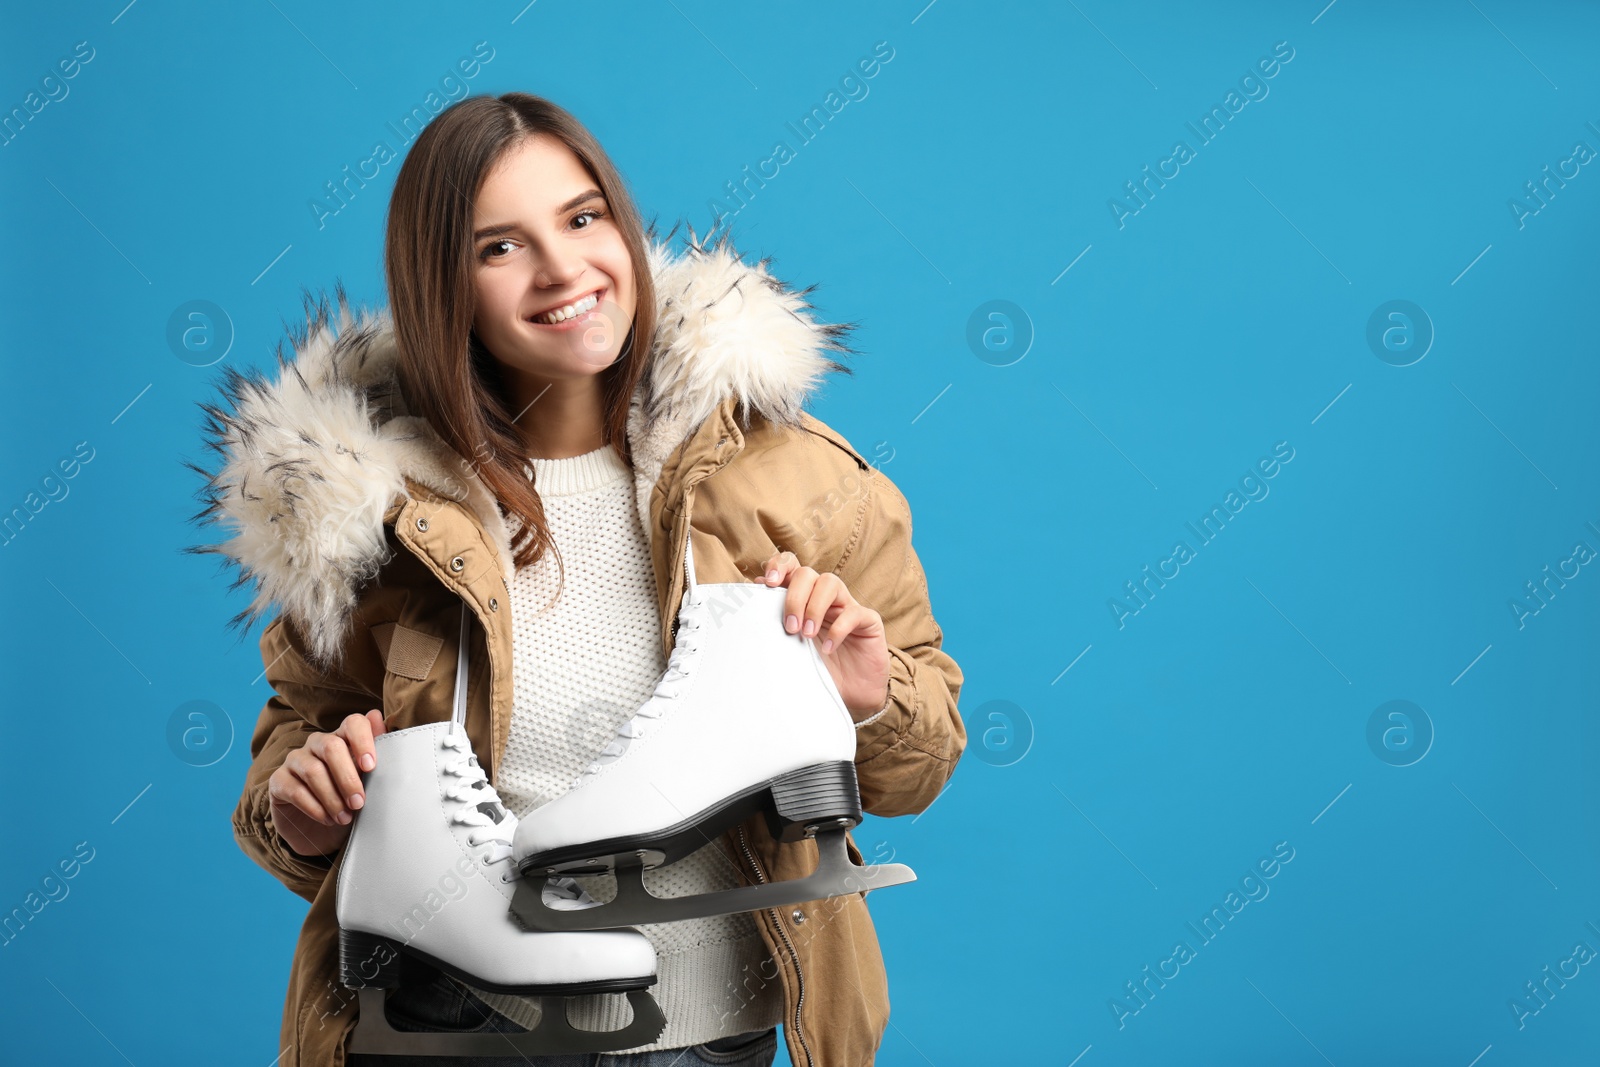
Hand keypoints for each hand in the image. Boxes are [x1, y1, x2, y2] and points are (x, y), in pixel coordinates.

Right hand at [267, 710, 385, 857]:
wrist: (324, 836)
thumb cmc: (350, 803)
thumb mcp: (369, 783)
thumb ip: (376, 751)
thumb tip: (378, 717)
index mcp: (344, 738)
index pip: (353, 723)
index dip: (363, 741)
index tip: (370, 767)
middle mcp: (317, 743)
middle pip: (331, 747)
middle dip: (347, 778)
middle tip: (359, 803)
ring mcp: (295, 760)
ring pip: (313, 771)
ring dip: (332, 798)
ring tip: (345, 818)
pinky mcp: (278, 781)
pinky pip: (295, 790)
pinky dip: (314, 807)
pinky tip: (327, 819)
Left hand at [760, 551, 889, 721]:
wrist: (852, 695)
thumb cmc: (818, 669)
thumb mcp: (790, 649)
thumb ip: (774, 631)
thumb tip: (747, 617)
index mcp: (803, 597)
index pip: (791, 566)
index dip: (779, 566)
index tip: (767, 583)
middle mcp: (824, 596)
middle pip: (807, 574)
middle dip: (794, 597)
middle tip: (790, 627)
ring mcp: (847, 605)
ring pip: (830, 583)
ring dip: (814, 607)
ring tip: (806, 635)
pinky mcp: (868, 620)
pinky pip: (854, 612)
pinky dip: (838, 629)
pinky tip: (828, 648)